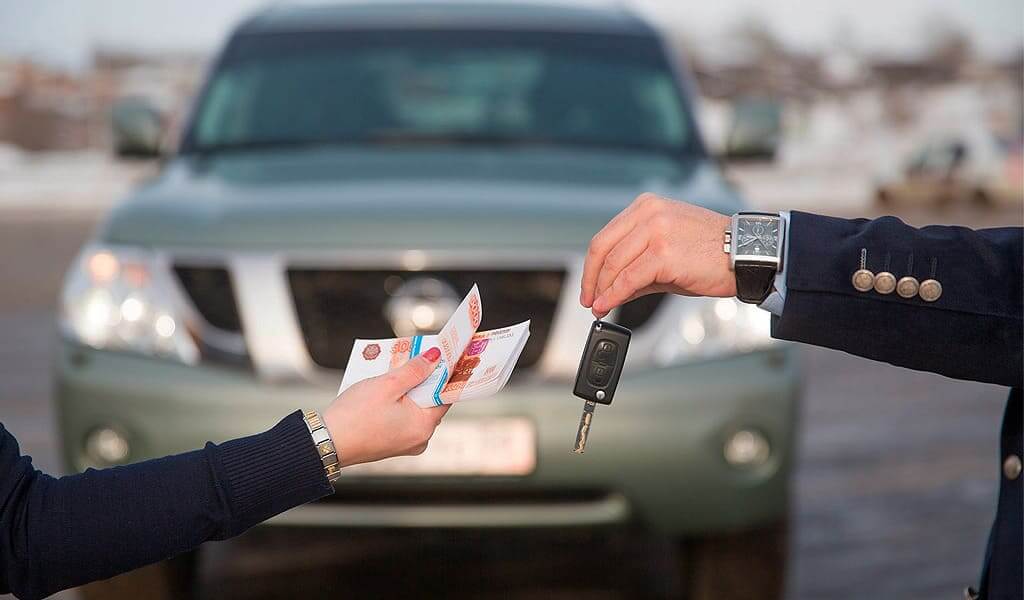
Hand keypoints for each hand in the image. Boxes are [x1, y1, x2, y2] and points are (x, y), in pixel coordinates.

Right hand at [322, 347, 448, 466]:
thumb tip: (436, 358)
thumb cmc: (354, 416)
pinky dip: (396, 404)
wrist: (326, 442)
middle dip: (420, 380)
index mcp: (423, 426)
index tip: (440, 357)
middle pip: (428, 401)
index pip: (445, 395)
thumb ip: (415, 370)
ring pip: (413, 409)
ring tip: (393, 372)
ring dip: (406, 390)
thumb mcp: (387, 385)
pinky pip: (401, 418)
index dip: (442, 374)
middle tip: (412, 358)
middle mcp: (419, 439)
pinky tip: (383, 391)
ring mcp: (405, 444)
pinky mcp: (391, 444)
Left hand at [580, 193, 733, 317]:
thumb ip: (635, 267)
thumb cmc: (711, 253)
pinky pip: (628, 279)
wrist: (746, 255)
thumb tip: (609, 290)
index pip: (606, 236)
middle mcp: (649, 213)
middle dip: (592, 279)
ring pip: (614, 265)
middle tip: (589, 300)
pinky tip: (607, 306)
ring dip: (602, 290)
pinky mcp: (663, 253)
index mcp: (647, 207)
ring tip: (599, 307)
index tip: (589, 285)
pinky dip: (614, 295)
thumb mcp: (666, 252)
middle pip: (603, 249)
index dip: (592, 265)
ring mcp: (656, 231)